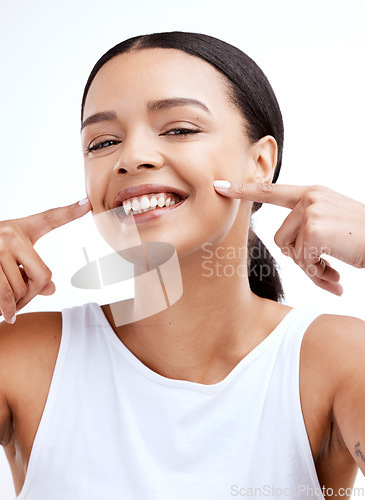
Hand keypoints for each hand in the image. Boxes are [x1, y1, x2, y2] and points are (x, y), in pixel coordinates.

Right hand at [0, 198, 90, 323]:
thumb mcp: (11, 258)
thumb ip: (32, 272)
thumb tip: (51, 289)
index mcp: (21, 229)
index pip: (49, 218)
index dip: (70, 211)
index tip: (88, 203)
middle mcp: (8, 234)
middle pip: (40, 278)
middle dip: (31, 297)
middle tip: (21, 305)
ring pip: (18, 289)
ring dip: (15, 306)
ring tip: (8, 309)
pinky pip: (2, 296)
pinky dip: (6, 310)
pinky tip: (4, 313)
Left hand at [213, 181, 364, 294]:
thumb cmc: (361, 239)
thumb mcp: (333, 224)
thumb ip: (307, 228)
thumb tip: (289, 251)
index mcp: (312, 194)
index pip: (271, 191)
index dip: (244, 189)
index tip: (220, 186)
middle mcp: (310, 198)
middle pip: (280, 237)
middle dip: (300, 257)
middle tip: (323, 265)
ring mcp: (312, 211)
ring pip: (289, 250)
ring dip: (310, 266)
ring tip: (332, 267)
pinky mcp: (315, 228)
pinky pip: (302, 260)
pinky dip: (318, 273)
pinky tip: (336, 274)